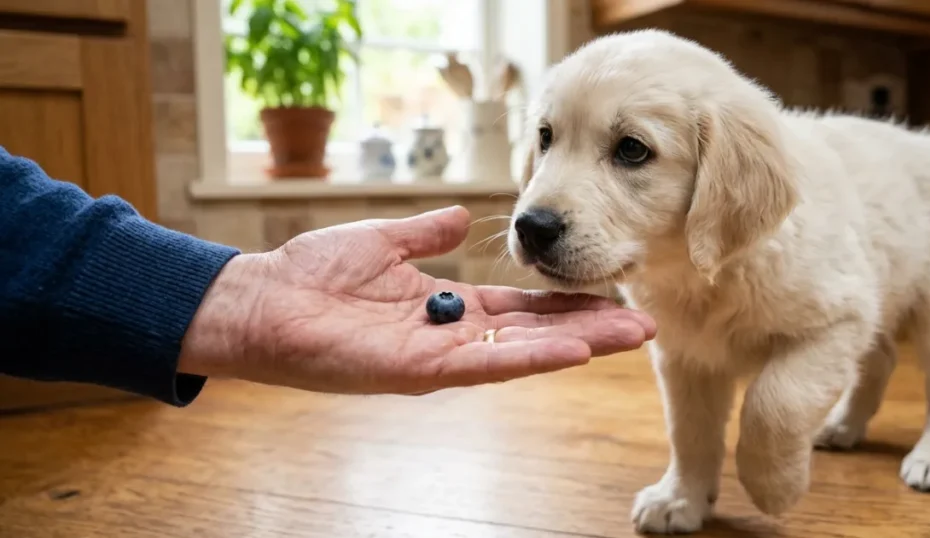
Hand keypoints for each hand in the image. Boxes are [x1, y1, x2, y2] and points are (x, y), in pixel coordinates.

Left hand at [179, 206, 655, 394]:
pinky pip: (485, 364)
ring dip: (578, 344)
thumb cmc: (310, 274)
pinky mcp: (419, 371)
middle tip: (645, 322)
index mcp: (447, 308)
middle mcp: (452, 336)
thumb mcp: (380, 242)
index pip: (520, 307)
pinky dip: (531, 358)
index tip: (610, 289)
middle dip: (590, 327)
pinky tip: (574, 349)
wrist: (260, 301)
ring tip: (631, 335)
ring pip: (522, 353)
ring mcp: (439, 357)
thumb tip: (458, 216)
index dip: (565, 301)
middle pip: (535, 333)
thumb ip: (424, 235)